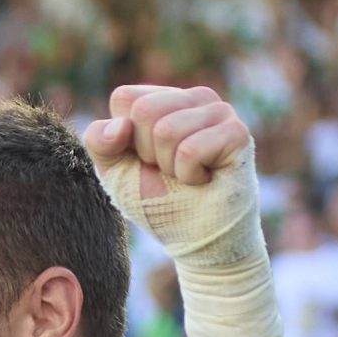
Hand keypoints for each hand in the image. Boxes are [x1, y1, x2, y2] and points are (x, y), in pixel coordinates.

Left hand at [86, 83, 248, 192]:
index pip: (124, 98)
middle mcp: (194, 98)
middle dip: (148, 154)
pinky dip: (189, 176)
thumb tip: (122, 125)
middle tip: (169, 172)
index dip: (124, 139)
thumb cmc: (158, 202)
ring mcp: (219, 111)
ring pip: (167, 130)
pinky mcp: (237, 133)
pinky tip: (204, 181)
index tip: (146, 161)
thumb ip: (100, 142)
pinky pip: (190, 150)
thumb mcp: (115, 170)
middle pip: (145, 110)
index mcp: (164, 99)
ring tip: (187, 177)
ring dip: (169, 168)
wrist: (195, 239)